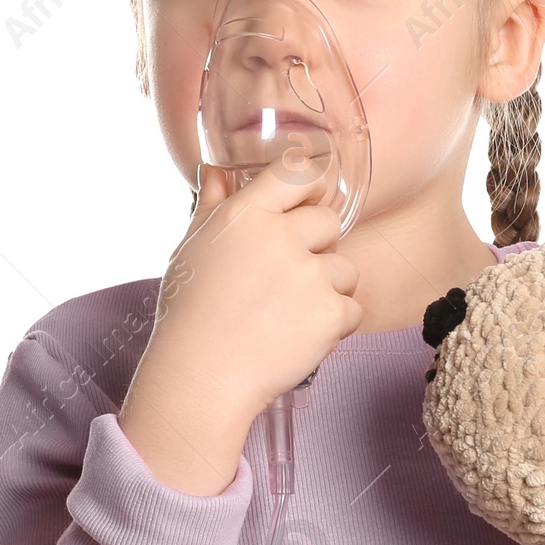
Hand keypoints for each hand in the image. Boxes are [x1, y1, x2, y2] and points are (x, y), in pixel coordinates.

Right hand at [119, 160, 361, 493]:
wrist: (202, 374)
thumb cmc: (191, 312)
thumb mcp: (192, 247)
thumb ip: (212, 204)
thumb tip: (217, 170)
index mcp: (246, 215)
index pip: (298, 172)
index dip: (312, 185)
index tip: (309, 202)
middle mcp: (281, 237)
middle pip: (329, 222)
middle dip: (318, 248)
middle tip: (288, 280)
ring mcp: (309, 275)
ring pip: (346, 269)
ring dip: (329, 290)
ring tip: (290, 314)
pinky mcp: (330, 313)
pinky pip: (353, 309)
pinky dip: (335, 326)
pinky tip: (300, 336)